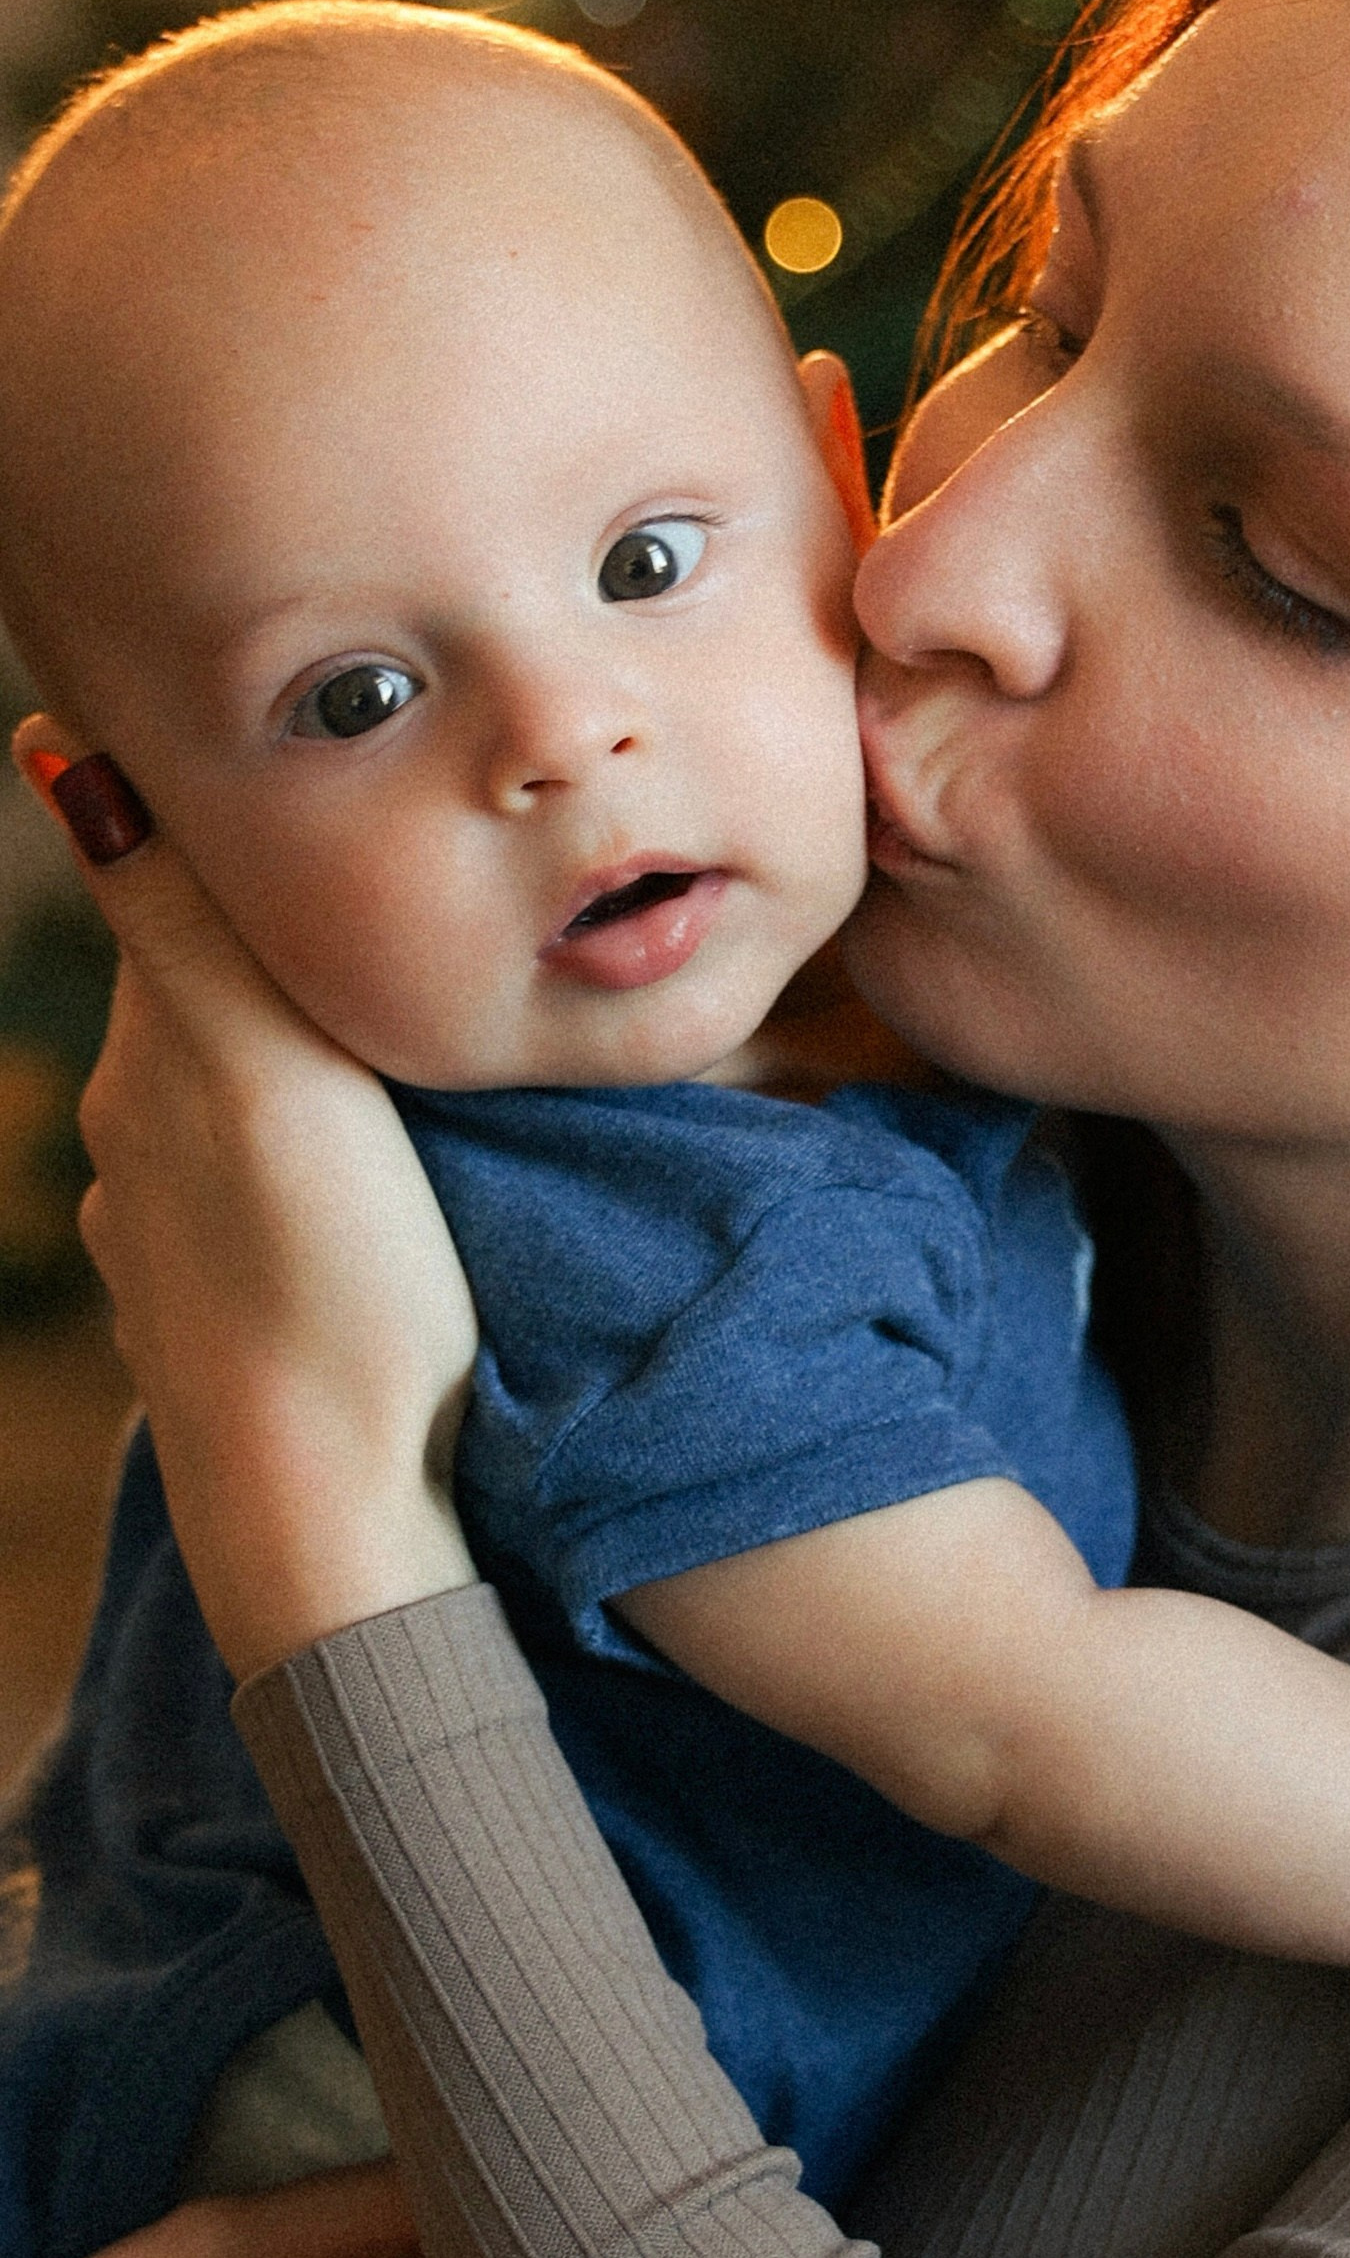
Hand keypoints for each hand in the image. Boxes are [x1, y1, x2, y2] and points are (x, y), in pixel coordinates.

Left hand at [13, 726, 477, 1677]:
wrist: (323, 1509)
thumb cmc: (327, 1283)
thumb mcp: (261, 1068)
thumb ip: (173, 917)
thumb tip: (56, 748)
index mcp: (150, 1075)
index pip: (188, 924)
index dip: (255, 876)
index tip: (335, 845)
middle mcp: (134, 1158)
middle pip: (206, 1024)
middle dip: (275, 986)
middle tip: (384, 961)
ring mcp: (168, 1255)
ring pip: (227, 1128)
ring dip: (286, 1098)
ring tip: (380, 1096)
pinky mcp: (213, 1331)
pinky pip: (248, 1223)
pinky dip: (288, 1195)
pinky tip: (347, 1221)